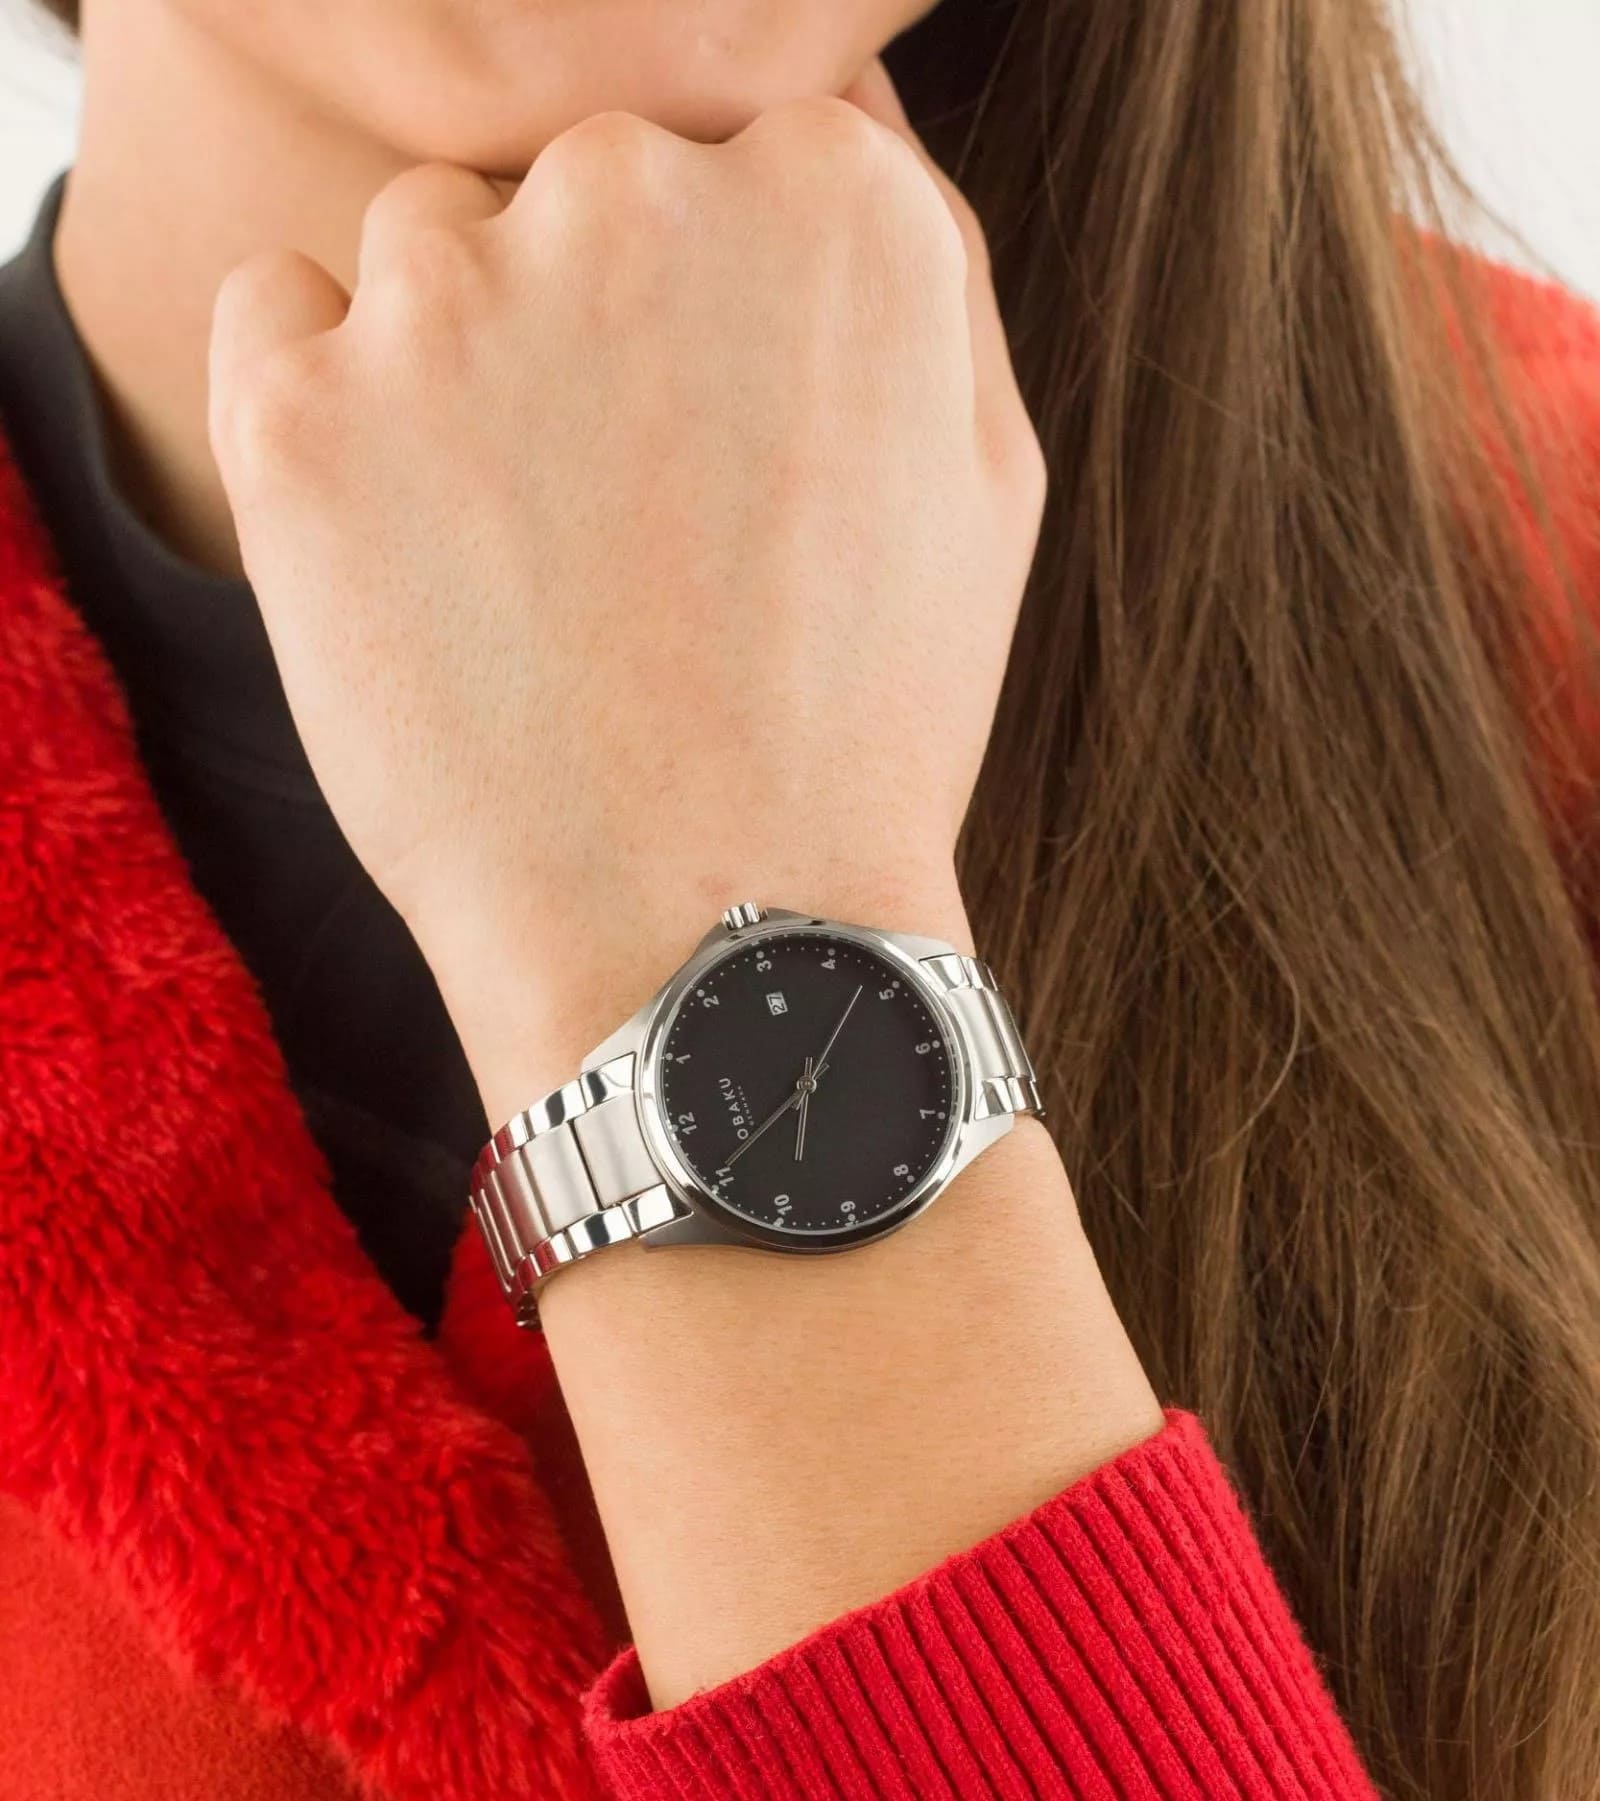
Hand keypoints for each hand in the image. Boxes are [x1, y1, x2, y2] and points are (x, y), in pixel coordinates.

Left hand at [208, 63, 1044, 1116]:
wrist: (718, 934)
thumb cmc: (865, 725)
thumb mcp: (986, 480)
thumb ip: (917, 265)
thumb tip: (830, 135)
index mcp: (830, 195)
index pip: (733, 149)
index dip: (720, 306)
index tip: (717, 428)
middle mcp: (640, 192)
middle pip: (577, 181)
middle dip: (598, 315)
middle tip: (630, 517)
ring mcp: (456, 295)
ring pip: (430, 247)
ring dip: (466, 362)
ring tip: (532, 563)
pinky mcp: (304, 410)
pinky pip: (280, 314)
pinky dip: (330, 403)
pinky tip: (413, 545)